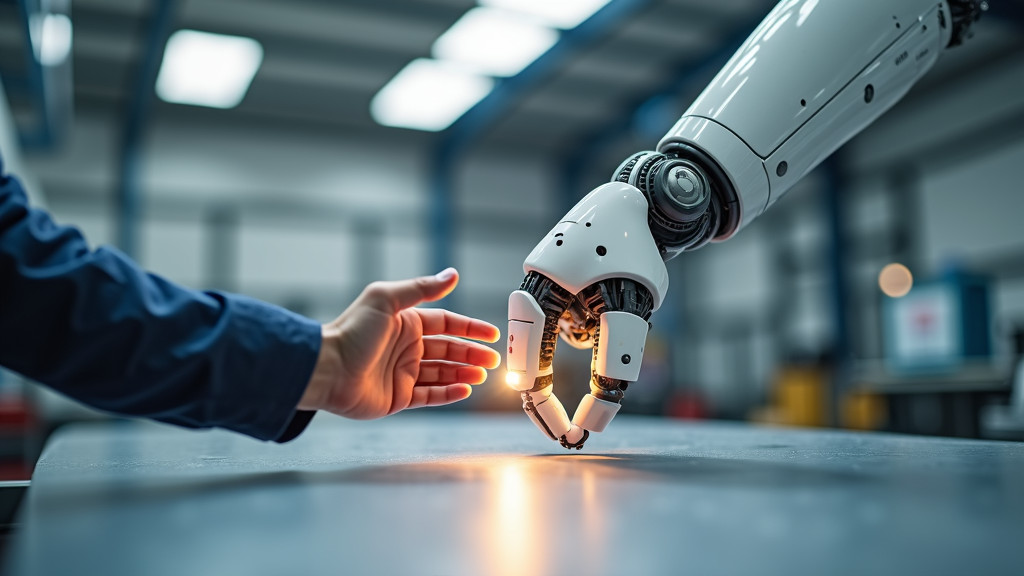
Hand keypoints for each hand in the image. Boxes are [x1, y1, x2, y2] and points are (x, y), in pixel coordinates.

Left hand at [298, 268, 500, 418]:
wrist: (327, 369)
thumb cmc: (351, 332)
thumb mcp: (387, 299)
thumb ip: (422, 288)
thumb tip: (451, 274)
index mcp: (406, 323)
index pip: (446, 323)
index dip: (470, 328)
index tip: (491, 333)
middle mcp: (406, 347)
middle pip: (448, 349)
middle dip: (472, 353)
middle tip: (494, 359)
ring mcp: (402, 373)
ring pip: (442, 373)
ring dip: (464, 372)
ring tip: (482, 374)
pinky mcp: (398, 397)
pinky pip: (430, 395)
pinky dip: (449, 393)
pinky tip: (464, 389)